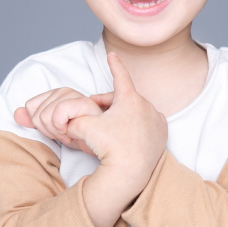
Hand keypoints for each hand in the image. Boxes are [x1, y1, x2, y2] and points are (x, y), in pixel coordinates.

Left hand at [14, 87, 113, 155]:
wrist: (98, 145)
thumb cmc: (79, 136)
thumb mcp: (51, 130)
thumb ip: (33, 121)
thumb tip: (16, 113)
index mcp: (55, 94)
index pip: (30, 106)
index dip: (40, 124)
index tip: (56, 129)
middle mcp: (64, 90)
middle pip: (36, 114)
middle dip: (49, 131)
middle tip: (65, 133)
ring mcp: (74, 94)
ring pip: (45, 116)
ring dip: (57, 132)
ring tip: (70, 133)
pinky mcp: (83, 103)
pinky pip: (58, 114)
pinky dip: (62, 128)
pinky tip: (73, 132)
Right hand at [65, 53, 167, 187]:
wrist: (131, 172)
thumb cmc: (109, 148)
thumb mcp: (85, 128)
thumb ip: (73, 118)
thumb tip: (65, 119)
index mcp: (130, 99)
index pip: (120, 75)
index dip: (114, 64)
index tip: (112, 55)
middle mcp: (146, 105)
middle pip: (125, 98)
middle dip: (110, 103)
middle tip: (96, 112)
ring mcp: (156, 119)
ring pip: (136, 111)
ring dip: (124, 114)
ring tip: (112, 128)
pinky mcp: (162, 132)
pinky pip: (148, 122)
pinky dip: (138, 125)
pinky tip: (129, 136)